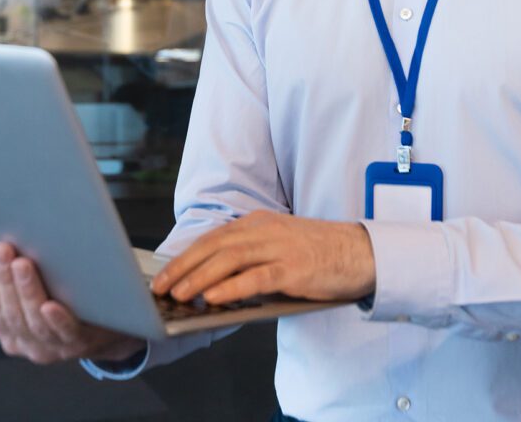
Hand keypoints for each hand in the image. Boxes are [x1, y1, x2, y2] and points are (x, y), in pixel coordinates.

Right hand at [0, 243, 144, 365]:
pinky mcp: (81, 341)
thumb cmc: (56, 309)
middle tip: (2, 249)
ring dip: (26, 291)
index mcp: (9, 332)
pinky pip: (67, 332)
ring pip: (34, 320)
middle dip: (3, 280)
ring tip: (22, 264)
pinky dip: (56, 319)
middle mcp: (28, 343)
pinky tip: (50, 304)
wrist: (106, 330)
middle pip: (11, 311)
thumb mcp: (17, 305)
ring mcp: (54, 345)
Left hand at [151, 211, 374, 304]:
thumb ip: (249, 255)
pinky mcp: (294, 268)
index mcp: (258, 222)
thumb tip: (212, 280)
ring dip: (199, 277)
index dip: (186, 254)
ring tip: (178, 294)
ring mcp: (280, 247)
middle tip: (160, 286)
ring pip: (230, 259)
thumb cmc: (317, 252)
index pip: (214, 237)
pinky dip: (231, 287)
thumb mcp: (278, 244)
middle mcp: (265, 230)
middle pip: (215, 246)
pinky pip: (256, 278)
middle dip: (183, 266)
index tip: (163, 272)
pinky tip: (213, 298)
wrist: (360, 252)